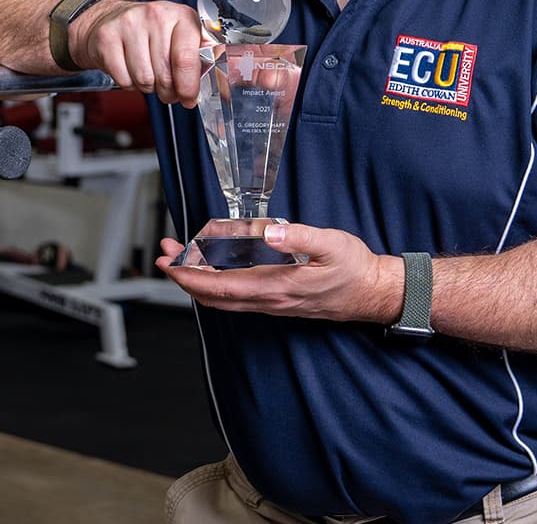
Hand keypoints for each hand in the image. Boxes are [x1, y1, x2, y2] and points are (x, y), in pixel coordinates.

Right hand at [69, 0, 203, 106]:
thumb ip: (202, 56)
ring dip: (147, 86)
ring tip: (148, 74)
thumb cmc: (151, 32)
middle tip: (167, 89)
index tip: (189, 98)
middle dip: (168, 91)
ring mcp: (129, 24)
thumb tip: (222, 83)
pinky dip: (128, 83)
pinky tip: (130, 69)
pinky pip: (123, 79)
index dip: (188, 86)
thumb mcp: (181, 35)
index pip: (186, 59)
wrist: (110, 19)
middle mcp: (156, 16)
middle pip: (165, 74)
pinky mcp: (107, 37)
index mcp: (181, 16)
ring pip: (144, 79)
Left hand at [154, 224, 402, 323]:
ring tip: (179, 259)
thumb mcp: (331, 244)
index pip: (220, 285)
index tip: (169, 259)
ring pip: (223, 300)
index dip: (190, 274)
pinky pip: (237, 299)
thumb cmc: (354, 268)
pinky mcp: (277, 301)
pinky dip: (216, 286)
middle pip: (213, 296)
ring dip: (196, 281)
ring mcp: (272, 303)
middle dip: (183, 276)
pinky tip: (213, 271)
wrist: (373, 293)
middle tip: (163, 254)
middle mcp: (269, 300)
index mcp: (276, 285)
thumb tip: (269, 232)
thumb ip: (299, 236)